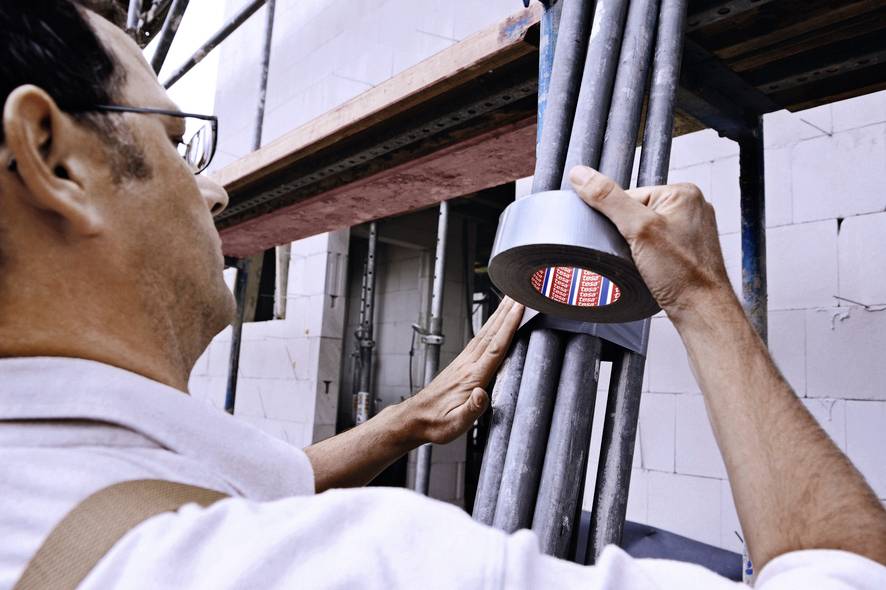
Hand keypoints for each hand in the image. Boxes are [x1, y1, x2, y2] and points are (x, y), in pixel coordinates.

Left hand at [403, 297, 523, 444]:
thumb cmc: (437, 423)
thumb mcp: (455, 424)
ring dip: (499, 315)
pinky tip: (494, 322)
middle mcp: (468, 365)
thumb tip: (482, 395)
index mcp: (471, 377)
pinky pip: (480, 339)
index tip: (519, 308)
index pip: (495, 347)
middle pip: (492, 333)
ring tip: (510, 300)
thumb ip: (471, 410)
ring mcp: (463, 362)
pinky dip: (490, 326)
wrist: (416, 418)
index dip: (509, 326)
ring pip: (485, 333)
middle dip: (507, 312)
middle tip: (520, 292)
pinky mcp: (461, 364)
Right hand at [569, 166, 733, 320]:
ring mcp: (691, 229)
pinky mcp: (688, 248)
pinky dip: (649, 256)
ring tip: (646, 263)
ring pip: (646, 230)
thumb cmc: (682, 273)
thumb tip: (581, 175)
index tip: (620, 238)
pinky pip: (657, 244)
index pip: (630, 194)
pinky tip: (653, 268)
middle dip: (627, 234)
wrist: (701, 309)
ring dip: (637, 246)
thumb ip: (608, 199)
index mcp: (682, 192)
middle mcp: (691, 207)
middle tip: (636, 255)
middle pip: (636, 212)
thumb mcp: (637, 230)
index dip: (616, 218)